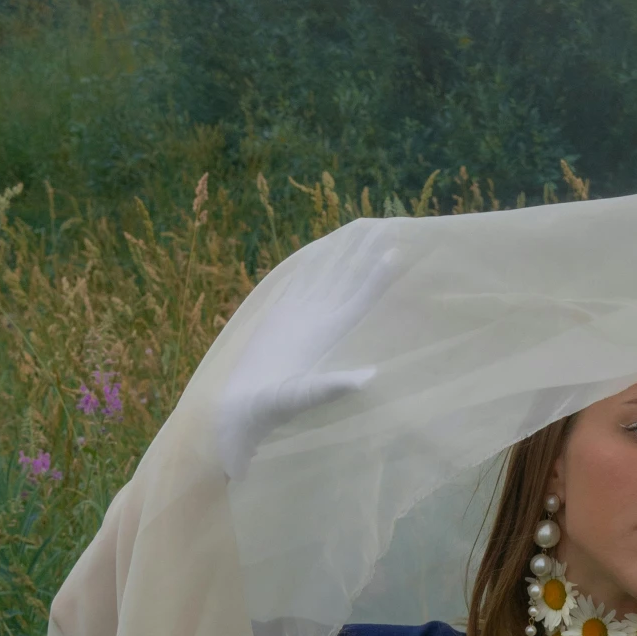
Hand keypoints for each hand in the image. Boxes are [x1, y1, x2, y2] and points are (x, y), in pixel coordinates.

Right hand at [215, 237, 402, 482]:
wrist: (240, 412)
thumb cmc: (271, 409)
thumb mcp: (302, 397)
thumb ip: (332, 387)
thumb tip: (370, 379)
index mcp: (331, 336)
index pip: (361, 299)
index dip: (378, 276)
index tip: (396, 252)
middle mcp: (321, 323)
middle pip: (349, 280)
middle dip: (366, 254)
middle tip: (388, 223)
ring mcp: (301, 318)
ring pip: (326, 277)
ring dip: (344, 254)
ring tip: (362, 227)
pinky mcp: (280, 317)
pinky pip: (300, 283)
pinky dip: (312, 265)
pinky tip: (324, 250)